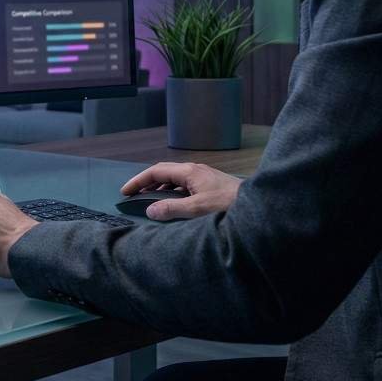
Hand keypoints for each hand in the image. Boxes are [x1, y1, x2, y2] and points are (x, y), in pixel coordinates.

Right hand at [120, 162, 242, 220]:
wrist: (255, 205)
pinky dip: (172, 193)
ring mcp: (203, 177)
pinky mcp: (209, 185)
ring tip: (150, 201)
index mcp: (189, 172)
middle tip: (133, 196)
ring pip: (174, 179)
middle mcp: (194, 170)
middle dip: (146, 183)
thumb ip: (172, 209)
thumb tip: (150, 210)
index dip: (138, 181)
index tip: (125, 192)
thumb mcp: (197, 208)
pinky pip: (184, 185)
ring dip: (160, 188)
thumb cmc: (228, 204)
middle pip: (164, 173)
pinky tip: (173, 204)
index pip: (156, 171)